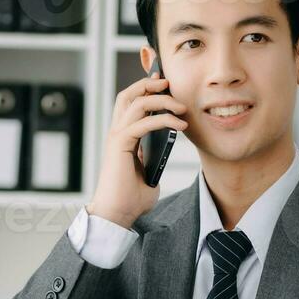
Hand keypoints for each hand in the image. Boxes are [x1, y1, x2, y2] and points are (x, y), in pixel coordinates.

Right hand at [86, 68, 187, 229]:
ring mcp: (117, 136)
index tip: (165, 84)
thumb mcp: (150, 173)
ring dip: (161, 100)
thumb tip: (167, 153)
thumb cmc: (131, 198)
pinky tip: (179, 126)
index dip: (146, 89)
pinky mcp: (120, 145)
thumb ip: (156, 160)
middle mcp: (118, 132)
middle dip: (149, 84)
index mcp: (124, 136)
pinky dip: (163, 120)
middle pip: (128, 95)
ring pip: (136, 103)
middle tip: (169, 83)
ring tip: (181, 107)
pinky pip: (143, 123)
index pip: (131, 103)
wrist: (117, 214)